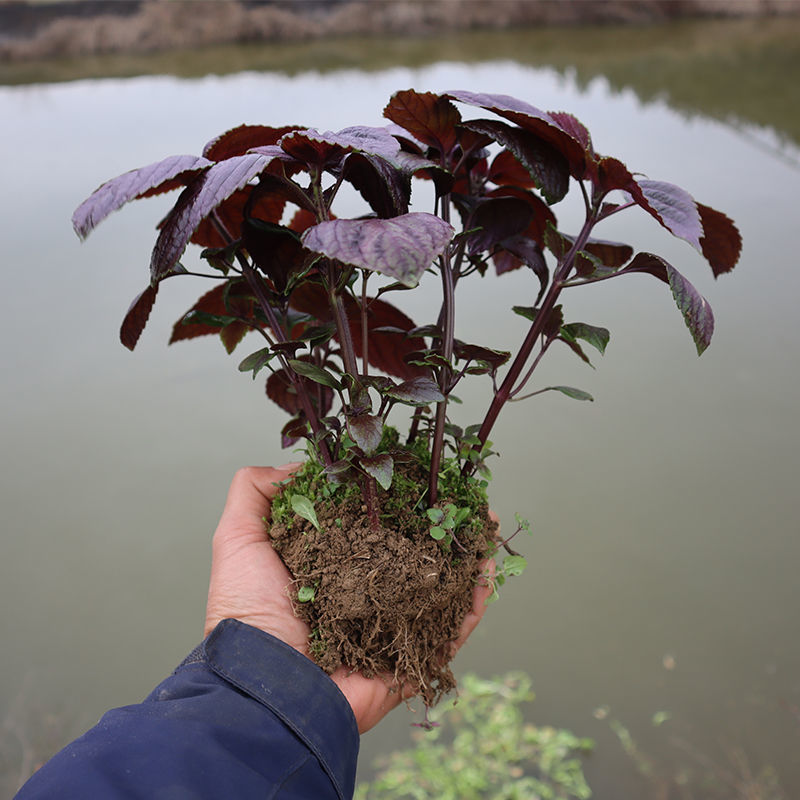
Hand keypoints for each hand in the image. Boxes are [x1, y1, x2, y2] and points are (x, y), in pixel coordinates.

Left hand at [205, 465, 492, 732]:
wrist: (262, 685)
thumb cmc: (247, 613)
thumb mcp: (237, 539)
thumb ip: (255, 493)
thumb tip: (297, 465)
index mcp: (330, 567)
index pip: (373, 527)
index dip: (398, 500)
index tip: (419, 474)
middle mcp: (363, 596)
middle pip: (413, 554)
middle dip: (441, 525)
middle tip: (463, 498)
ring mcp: (388, 628)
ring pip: (438, 588)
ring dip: (466, 557)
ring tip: (486, 527)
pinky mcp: (407, 660)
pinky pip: (449, 632)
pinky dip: (472, 605)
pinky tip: (487, 573)